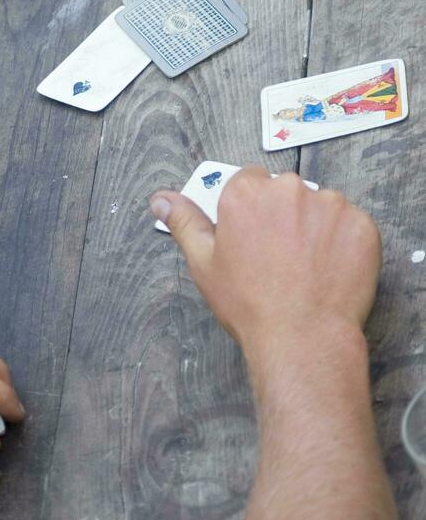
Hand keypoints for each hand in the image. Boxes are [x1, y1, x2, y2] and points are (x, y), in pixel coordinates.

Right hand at [150, 167, 380, 356]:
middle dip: (284, 215)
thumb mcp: (205, 264)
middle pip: (285, 191)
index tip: (255, 235)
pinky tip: (332, 270)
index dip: (251, 210)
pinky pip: (351, 225)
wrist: (302, 338)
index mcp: (246, 193)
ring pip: (320, 206)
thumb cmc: (249, 304)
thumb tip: (160, 200)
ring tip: (308, 266)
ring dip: (316, 226)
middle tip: (281, 255)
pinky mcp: (360, 225)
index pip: (249, 181)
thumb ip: (184, 223)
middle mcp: (288, 189)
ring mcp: (329, 205)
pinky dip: (344, 243)